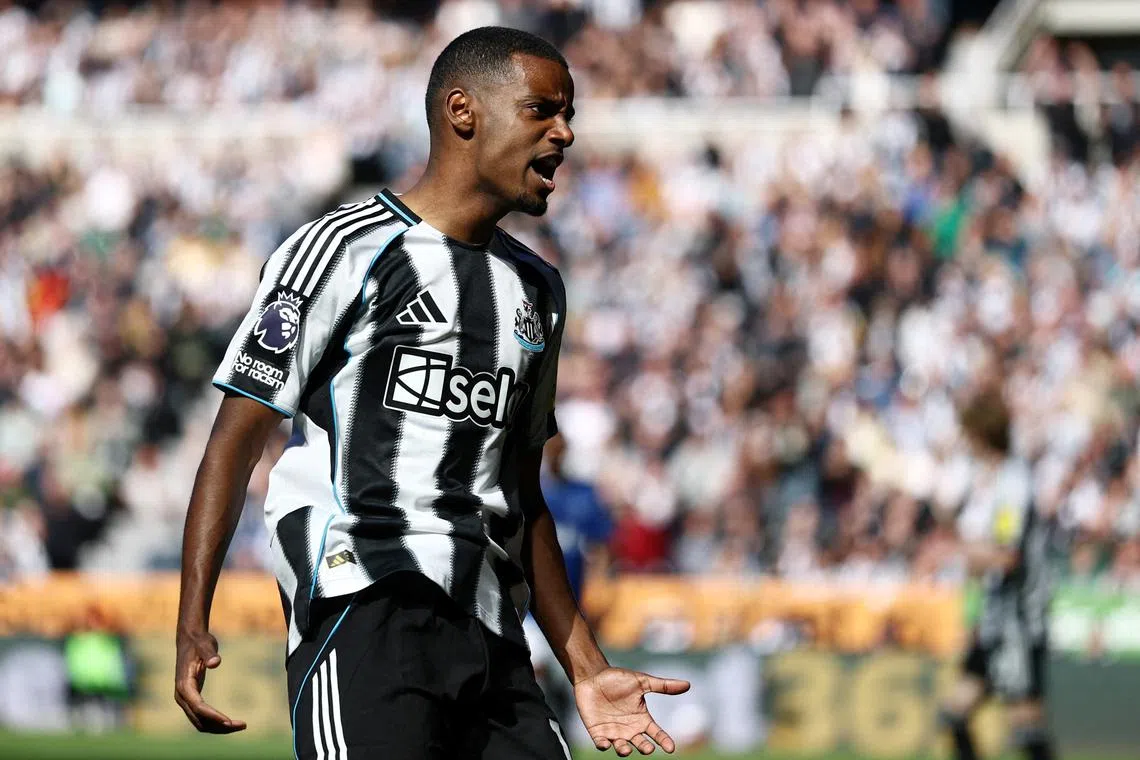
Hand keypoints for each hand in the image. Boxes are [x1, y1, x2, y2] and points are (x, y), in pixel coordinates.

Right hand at [174, 627, 246, 732]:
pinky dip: (214, 722)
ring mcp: (185, 700)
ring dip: (218, 727)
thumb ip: (209, 653)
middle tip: (242, 725)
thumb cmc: (199, 642)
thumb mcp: (205, 644)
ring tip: (240, 726)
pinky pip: (201, 718)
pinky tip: (229, 722)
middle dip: (219, 725)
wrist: (189, 640)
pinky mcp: (191, 699)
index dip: (213, 715)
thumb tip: (215, 662)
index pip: (198, 706)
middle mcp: (182, 696)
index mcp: (184, 685)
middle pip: (199, 719)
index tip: (228, 721)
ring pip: (200, 722)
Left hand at [574, 666, 690, 755]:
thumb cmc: (618, 679)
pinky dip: (603, 745)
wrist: (593, 676)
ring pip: (622, 748)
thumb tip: (688, 685)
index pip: (656, 733)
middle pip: (641, 744)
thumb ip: (663, 686)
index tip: (671, 748)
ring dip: (624, 750)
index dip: (664, 741)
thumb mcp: (642, 682)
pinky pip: (601, 743)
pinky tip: (605, 744)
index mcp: (642, 719)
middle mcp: (629, 729)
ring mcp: (614, 732)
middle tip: (648, 748)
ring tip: (626, 749)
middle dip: (645, 748)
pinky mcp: (598, 732)